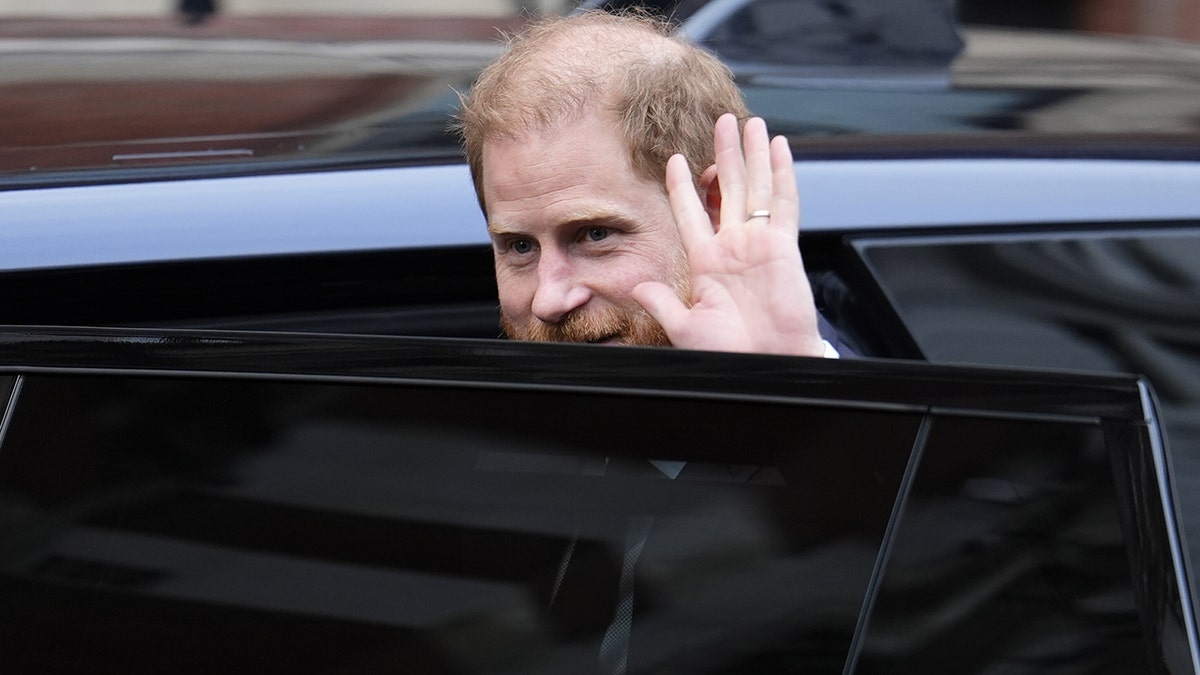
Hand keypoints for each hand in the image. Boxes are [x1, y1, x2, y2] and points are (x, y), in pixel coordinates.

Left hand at [632, 114, 824, 356]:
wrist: (765, 366)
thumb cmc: (730, 354)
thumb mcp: (685, 326)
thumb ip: (661, 302)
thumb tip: (638, 286)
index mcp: (707, 263)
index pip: (693, 212)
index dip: (684, 186)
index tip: (676, 160)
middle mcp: (733, 247)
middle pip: (727, 188)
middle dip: (723, 154)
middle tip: (720, 121)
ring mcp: (760, 244)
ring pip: (755, 187)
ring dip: (751, 154)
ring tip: (746, 122)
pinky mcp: (783, 247)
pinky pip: (784, 204)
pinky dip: (782, 174)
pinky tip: (779, 148)